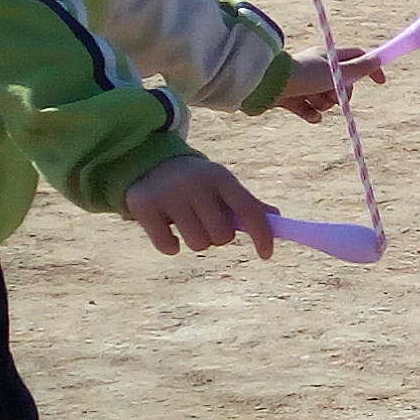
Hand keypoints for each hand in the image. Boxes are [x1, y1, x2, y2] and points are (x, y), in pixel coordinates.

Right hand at [123, 156, 277, 258]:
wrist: (151, 165)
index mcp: (220, 177)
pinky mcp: (143, 207)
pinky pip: (168, 247)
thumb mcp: (223, 186)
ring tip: (187, 223)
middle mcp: (195, 184)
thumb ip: (247, 203)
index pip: (249, 210)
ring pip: (198, 244)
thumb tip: (276, 218)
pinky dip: (170, 246)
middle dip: (219, 236)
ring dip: (197, 241)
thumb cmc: (198, 183)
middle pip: (222, 235)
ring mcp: (168, 194)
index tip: (267, 255)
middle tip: (207, 223)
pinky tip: (166, 230)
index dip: (262, 235)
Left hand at [277, 50, 385, 123]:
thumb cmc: (305, 75)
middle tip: (337, 96)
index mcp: (328, 56)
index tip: (380, 83)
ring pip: (325, 98)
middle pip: (341, 82)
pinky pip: (309, 110)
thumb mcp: (337, 71)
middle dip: (341, 93)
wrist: (270, 84)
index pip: (357, 58)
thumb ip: (360, 68)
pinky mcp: (292, 98)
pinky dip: (312, 114)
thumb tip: (379, 59)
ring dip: (323, 104)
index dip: (370, 69)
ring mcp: (304, 84)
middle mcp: (317, 68)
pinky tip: (312, 117)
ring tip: (313, 100)